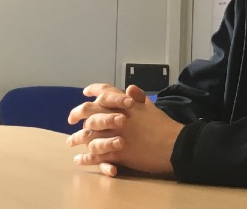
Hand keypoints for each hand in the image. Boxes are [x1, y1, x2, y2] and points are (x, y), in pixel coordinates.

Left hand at [68, 84, 182, 176]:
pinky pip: (97, 155)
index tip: (86, 92)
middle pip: (91, 111)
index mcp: (126, 104)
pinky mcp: (118, 153)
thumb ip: (139, 98)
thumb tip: (129, 88)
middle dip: (77, 113)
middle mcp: (118, 117)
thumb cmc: (165, 126)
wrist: (175, 145)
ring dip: (78, 138)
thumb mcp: (152, 108)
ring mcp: (116, 135)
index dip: (94, 89)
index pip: (106, 92)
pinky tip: (79, 160)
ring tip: (71, 142)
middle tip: (71, 118)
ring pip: (90, 134)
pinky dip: (86, 158)